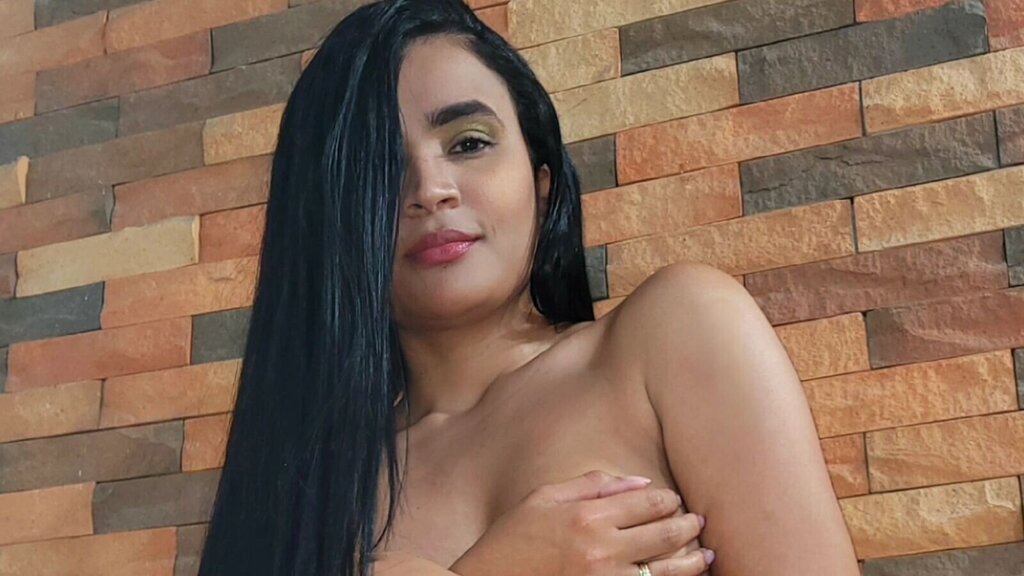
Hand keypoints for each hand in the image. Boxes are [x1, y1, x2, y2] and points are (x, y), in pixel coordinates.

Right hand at [449, 470, 712, 575]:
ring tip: (706, 556)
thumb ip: (591, 485)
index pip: (647, 503)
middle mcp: (601, 549)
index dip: (669, 501)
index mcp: (587, 516)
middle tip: (699, 523)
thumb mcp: (542, 499)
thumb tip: (639, 482)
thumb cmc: (511, 540)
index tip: (676, 501)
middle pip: (665, 535)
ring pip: (668, 572)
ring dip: (693, 562)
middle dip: (688, 527)